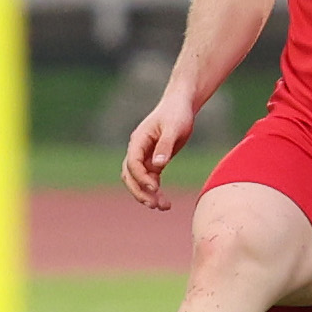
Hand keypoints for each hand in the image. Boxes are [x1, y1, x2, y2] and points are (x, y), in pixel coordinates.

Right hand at [120, 95, 194, 210]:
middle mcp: (138, 150)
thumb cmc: (177, 113)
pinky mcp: (154, 161)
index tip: (155, 188)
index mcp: (138, 140)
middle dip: (140, 191)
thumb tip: (158, 165)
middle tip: (155, 205)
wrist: (181, 105)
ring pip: (138, 180)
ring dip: (146, 195)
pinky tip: (165, 201)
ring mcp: (144, 156)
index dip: (141, 177)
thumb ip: (165, 146)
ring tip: (163, 207)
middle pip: (130, 175)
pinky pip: (150, 180)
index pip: (132, 163)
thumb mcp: (174, 128)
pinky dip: (155, 191)